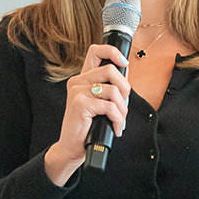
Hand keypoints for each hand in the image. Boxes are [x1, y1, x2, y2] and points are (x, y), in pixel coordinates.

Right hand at [44, 44, 130, 184]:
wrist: (72, 147)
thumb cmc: (88, 127)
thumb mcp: (100, 103)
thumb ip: (110, 87)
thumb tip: (126, 73)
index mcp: (83, 78)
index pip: (96, 51)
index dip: (112, 52)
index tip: (124, 63)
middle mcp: (77, 81)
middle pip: (110, 70)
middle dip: (125, 89)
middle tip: (123, 106)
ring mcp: (77, 91)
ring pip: (113, 90)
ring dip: (122, 109)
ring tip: (119, 120)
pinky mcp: (80, 103)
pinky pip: (110, 106)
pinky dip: (117, 119)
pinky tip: (115, 127)